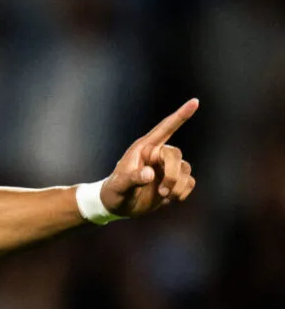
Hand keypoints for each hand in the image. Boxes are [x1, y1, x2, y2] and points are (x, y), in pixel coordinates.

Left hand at [101, 98, 198, 217]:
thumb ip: (132, 178)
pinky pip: (189, 182)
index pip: (165, 128)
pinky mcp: (174, 181)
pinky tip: (169, 199)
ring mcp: (166, 168)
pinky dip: (182, 192)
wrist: (117, 206)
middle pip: (176, 155)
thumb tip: (150, 173)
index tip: (195, 101)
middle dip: (172, 174)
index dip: (180, 115)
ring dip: (177, 186)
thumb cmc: (114, 192)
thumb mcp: (119, 186)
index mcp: (143, 149)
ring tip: (163, 196)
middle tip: (163, 192)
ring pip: (186, 170)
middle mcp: (157, 155)